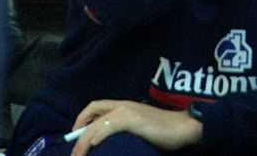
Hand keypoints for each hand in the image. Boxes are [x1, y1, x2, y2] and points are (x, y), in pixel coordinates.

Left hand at [69, 100, 201, 155]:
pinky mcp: (133, 120)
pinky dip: (97, 138)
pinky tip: (93, 147)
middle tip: (72, 152)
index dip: (81, 119)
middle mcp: (123, 106)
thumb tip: (108, 141)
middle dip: (77, 134)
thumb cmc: (165, 130)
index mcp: (124, 105)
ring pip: (96, 125)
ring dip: (82, 143)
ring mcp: (128, 112)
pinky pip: (108, 128)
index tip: (74, 135)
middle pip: (92, 114)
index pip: (95, 106)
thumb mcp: (140, 126)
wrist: (183, 127)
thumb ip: (125, 128)